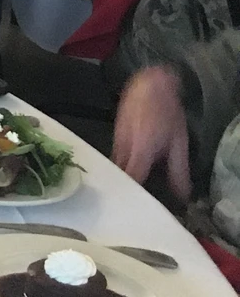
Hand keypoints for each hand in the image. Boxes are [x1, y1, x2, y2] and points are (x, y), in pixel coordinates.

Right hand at [113, 65, 192, 202]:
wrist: (148, 85)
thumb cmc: (165, 112)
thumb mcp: (179, 143)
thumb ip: (179, 171)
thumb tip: (182, 196)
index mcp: (140, 151)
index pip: (131, 180)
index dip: (131, 196)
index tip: (136, 210)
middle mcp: (123, 147)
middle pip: (118, 176)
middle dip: (124, 191)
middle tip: (131, 208)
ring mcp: (116, 140)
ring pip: (114, 166)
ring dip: (120, 179)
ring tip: (130, 193)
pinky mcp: (115, 135)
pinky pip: (115, 156)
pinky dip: (120, 167)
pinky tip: (129, 172)